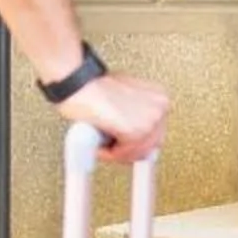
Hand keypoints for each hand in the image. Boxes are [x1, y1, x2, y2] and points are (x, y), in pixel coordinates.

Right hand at [57, 73, 171, 163]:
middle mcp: (159, 107)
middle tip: (113, 149)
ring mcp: (150, 119)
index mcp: (159, 96)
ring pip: (139, 153)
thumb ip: (133, 115)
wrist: (78, 83)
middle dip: (130, 150)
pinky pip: (126, 154)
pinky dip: (111, 154)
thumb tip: (134, 137)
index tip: (127, 146)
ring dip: (119, 154)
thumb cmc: (93, 87)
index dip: (139, 143)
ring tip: (104, 147)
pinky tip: (102, 147)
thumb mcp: (122, 98)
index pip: (158, 132)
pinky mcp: (136, 131)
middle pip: (152, 145)